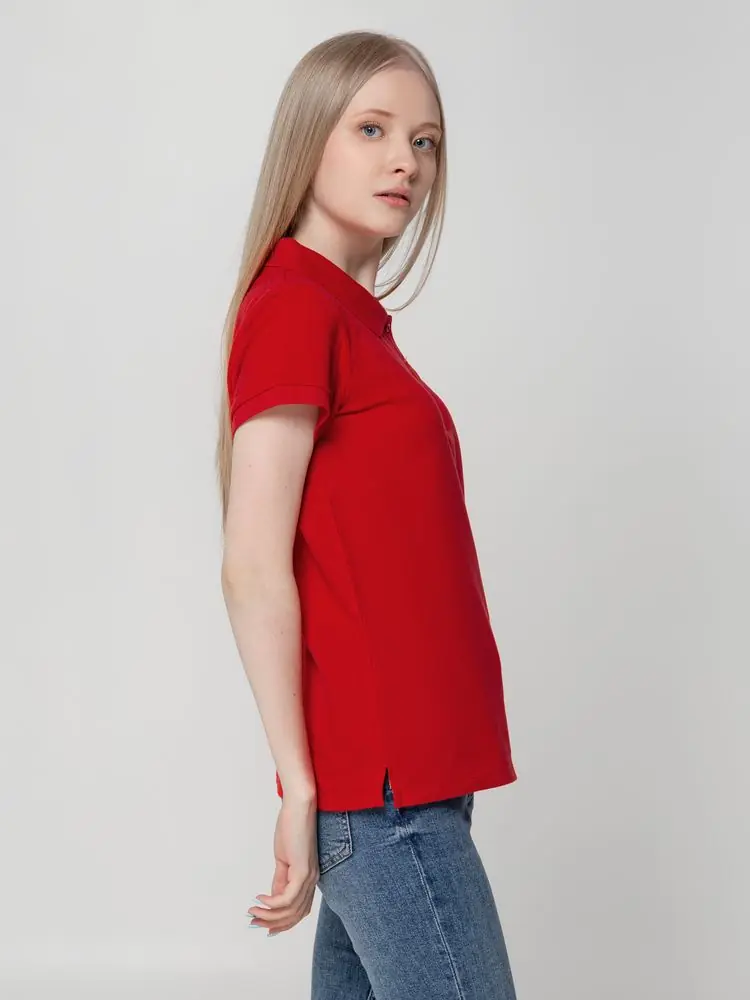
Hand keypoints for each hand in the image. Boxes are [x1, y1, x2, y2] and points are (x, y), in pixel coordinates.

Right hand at [248, 794, 318, 935]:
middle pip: (296, 915)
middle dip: (274, 923)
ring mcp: (308, 876)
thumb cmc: (292, 827)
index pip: (299, 910)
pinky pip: (287, 897)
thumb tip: (273, 896)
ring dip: (269, 915)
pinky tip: (260, 899)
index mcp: (309, 877)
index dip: (283, 923)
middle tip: (254, 923)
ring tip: (253, 913)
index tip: (265, 927)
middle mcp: (312, 880)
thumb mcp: (284, 857)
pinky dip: (272, 904)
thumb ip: (281, 877)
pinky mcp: (302, 870)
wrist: (300, 806)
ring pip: (291, 910)